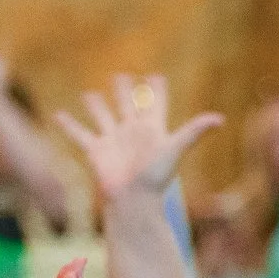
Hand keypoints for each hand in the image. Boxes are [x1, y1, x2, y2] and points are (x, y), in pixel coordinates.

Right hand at [54, 75, 223, 207]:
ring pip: (102, 116)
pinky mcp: (96, 151)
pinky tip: (58, 114)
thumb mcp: (175, 149)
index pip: (155, 104)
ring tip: (89, 94)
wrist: (133, 202)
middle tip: (123, 75)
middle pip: (128, 105)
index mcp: (152, 130)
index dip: (157, 90)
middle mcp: (132, 133)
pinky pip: (79, 134)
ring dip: (96, 105)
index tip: (156, 76)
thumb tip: (220, 119)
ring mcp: (113, 141)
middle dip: (126, 91)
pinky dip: (68, 125)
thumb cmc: (155, 178)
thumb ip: (194, 132)